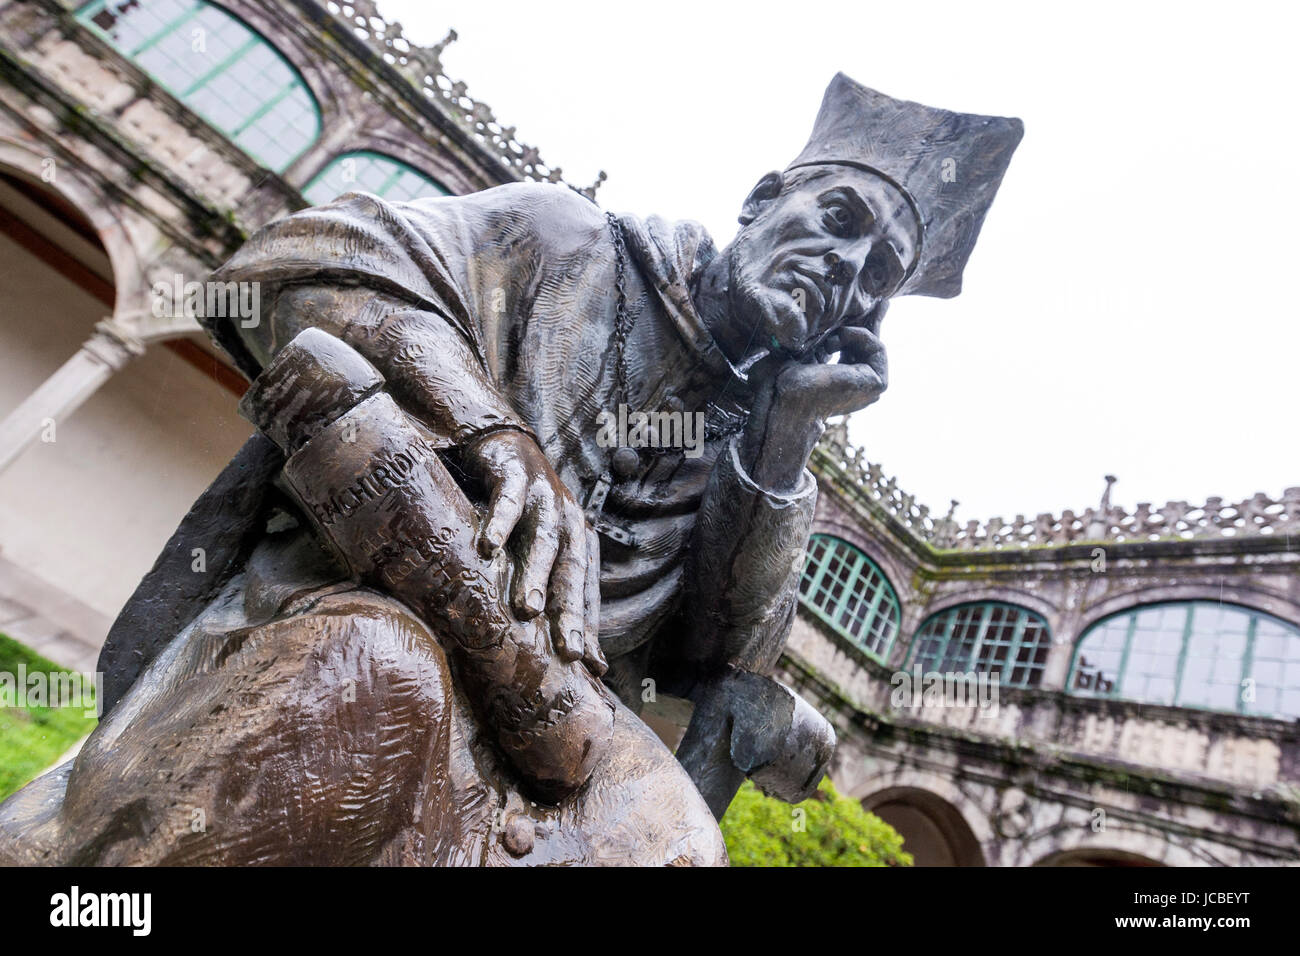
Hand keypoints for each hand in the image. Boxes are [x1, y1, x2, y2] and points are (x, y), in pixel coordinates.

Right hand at [464, 429, 605, 675]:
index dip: (588, 628)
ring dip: (537, 573)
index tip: (591, 667)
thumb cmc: (520, 508)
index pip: (585, 592)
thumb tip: (546, 644)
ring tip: (527, 608)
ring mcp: (544, 495)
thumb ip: (542, 586)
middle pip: (571, 572)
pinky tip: (489, 548)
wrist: (505, 442)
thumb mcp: (534, 548)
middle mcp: (567, 520)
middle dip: (570, 613)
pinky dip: (500, 522)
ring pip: (544, 539)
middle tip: (568, 653)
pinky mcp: (515, 473)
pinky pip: (507, 500)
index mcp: (577, 541)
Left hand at [739, 305, 888, 491]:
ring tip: (827, 342)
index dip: (862, 327)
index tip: (875, 305)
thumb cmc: (781, 380)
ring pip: (872, 343)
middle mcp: (857, 385)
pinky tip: (834, 343)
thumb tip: (816, 318)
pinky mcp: (878, 383)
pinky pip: (876, 346)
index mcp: (839, 380)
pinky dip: (855, 336)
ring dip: (849, 333)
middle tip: (882, 301)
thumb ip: (816, 338)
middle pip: (870, 345)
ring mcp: (870, 387)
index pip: (856, 348)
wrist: (784, 399)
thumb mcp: (801, 351)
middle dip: (873, 321)